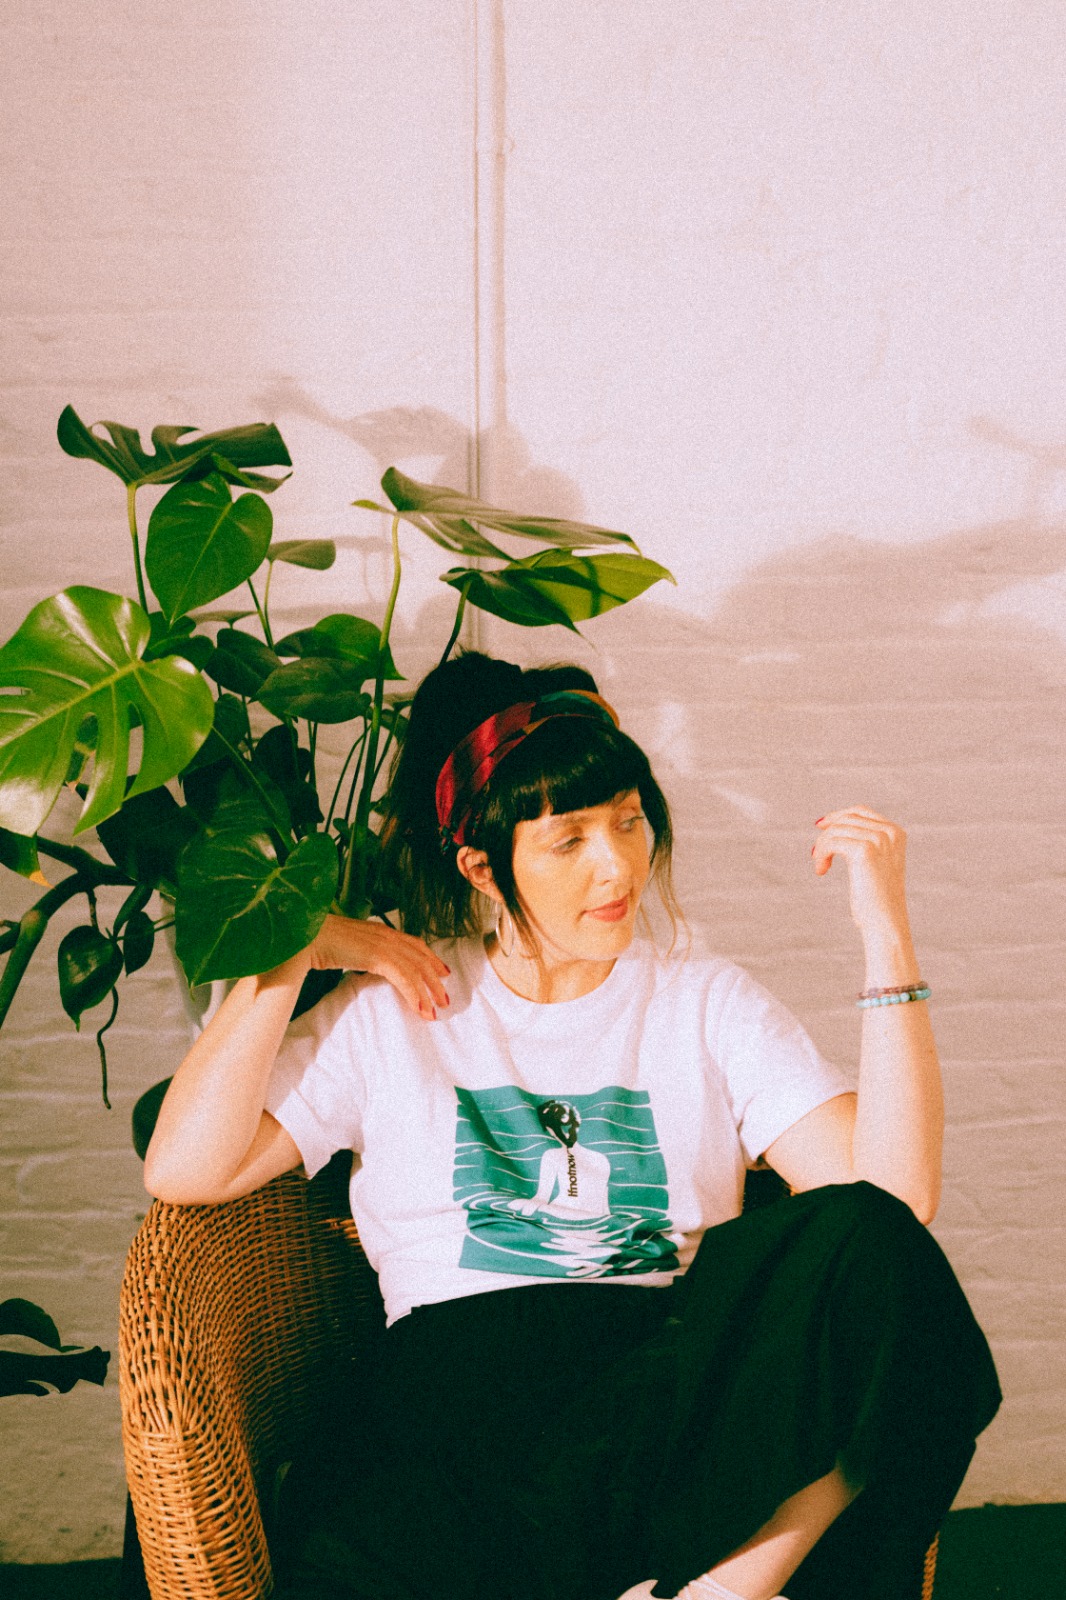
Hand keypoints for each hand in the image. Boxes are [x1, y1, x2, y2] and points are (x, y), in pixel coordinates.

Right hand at [308, 914, 450, 1019]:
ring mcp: (383, 944)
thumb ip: (361, 951)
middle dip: (435, 980)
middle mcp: (386, 935)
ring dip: (427, 992)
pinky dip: (413, 993)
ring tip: (433, 1011)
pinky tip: (418, 1007)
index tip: (442, 972)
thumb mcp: (348, 944)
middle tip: (444, 999)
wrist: (306, 935)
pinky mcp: (377, 956)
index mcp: (380, 931)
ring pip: (416, 970)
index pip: (414, 944)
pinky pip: (403, 978)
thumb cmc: (319, 940)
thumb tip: (363, 962)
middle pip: (421, 958)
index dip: (431, 958)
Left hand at [811, 806, 911, 941]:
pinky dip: (821, 854)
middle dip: (827, 836)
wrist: (886, 923)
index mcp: (896, 833)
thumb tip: (830, 824)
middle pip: (845, 820)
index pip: (860, 811)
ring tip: (821, 868)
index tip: (821, 826)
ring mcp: (878, 839)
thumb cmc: (876, 899)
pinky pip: (831, 842)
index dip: (838, 816)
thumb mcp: (875, 865)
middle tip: (817, 856)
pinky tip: (821, 870)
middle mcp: (890, 832)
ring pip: (836, 831)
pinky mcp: (864, 850)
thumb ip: (864, 843)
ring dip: (822, 848)